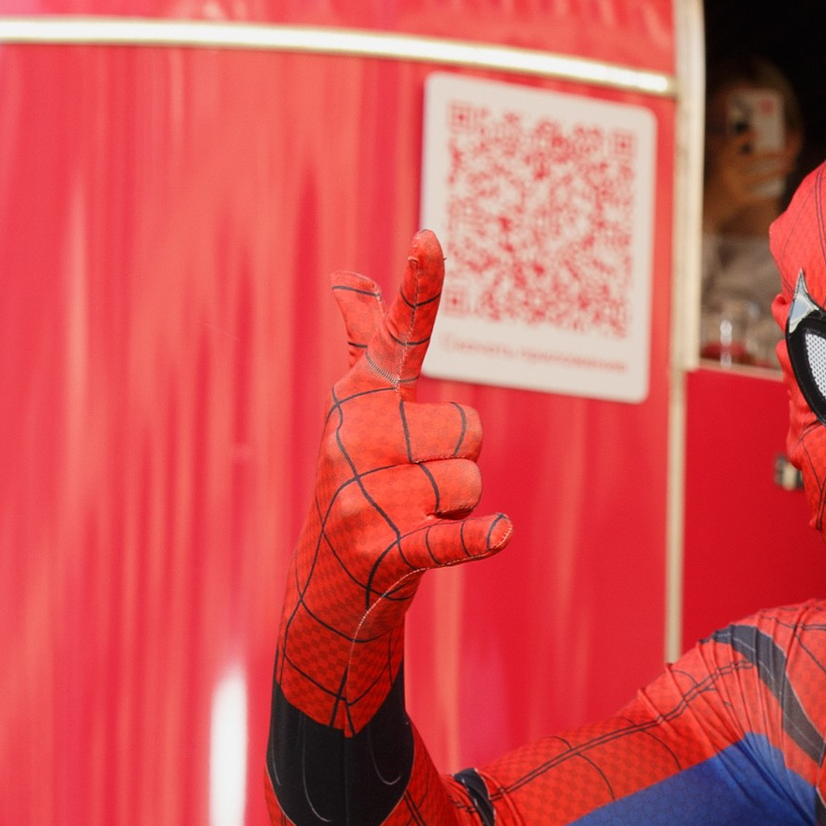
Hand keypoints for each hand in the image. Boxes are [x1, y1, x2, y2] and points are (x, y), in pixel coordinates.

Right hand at [278, 233, 509, 727]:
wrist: (327, 587)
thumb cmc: (359, 483)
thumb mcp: (357, 410)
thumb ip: (365, 341)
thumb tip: (347, 276)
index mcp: (359, 399)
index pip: (399, 336)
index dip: (418, 289)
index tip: (430, 238)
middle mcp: (357, 437)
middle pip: (469, 431)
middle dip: (455, 464)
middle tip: (409, 488)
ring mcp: (369, 494)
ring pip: (471, 482)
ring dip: (454, 509)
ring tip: (408, 520)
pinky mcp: (388, 549)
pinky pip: (451, 535)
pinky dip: (476, 539)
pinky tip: (498, 534)